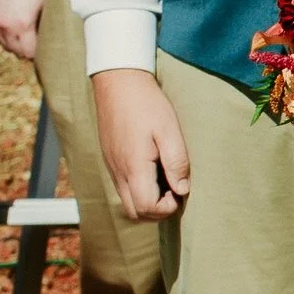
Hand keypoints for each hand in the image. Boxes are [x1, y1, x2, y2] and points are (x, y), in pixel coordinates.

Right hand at [0, 0, 44, 66]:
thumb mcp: (46, 2)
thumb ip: (48, 22)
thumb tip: (54, 36)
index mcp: (22, 25)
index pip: (29, 53)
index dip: (39, 54)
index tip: (47, 50)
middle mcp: (6, 27)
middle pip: (17, 52)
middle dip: (28, 51)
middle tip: (39, 46)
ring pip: (5, 45)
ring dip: (16, 45)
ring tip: (28, 39)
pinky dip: (7, 37)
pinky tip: (16, 31)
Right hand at [93, 68, 190, 221]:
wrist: (118, 81)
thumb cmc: (146, 103)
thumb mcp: (169, 130)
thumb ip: (176, 162)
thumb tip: (182, 189)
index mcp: (133, 167)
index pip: (146, 208)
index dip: (166, 208)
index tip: (180, 190)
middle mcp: (119, 171)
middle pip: (134, 212)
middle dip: (157, 210)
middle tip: (174, 189)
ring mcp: (112, 166)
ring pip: (127, 201)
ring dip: (148, 199)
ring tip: (165, 177)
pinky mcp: (110, 159)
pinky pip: (123, 186)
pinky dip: (139, 188)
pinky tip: (153, 168)